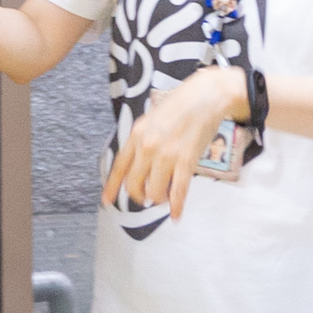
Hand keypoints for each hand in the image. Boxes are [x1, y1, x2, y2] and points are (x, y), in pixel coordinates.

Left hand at [104, 69, 241, 223]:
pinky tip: (176, 216)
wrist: (205, 96)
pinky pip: (177, 192)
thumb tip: (137, 164)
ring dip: (158, 200)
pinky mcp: (186, 161)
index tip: (107, 202)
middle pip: (133, 185)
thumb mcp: (151, 120)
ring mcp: (166, 155)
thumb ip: (142, 141)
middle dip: (139, 197)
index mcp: (136, 135)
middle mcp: (147, 147)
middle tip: (147, 199)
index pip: (118, 167)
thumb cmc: (180, 107)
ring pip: (154, 193)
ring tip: (164, 199)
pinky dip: (176, 208)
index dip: (111, 188)